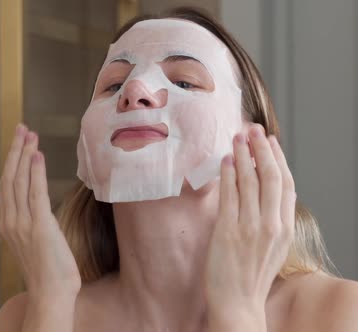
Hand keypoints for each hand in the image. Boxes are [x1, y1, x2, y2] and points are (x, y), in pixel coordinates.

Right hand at [0, 124, 80, 300]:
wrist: (50, 294)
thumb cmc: (47, 271)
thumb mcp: (29, 242)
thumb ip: (22, 221)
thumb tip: (14, 204)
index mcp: (8, 223)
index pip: (7, 185)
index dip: (13, 161)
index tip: (20, 142)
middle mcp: (11, 220)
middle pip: (10, 177)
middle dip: (16, 151)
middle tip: (22, 128)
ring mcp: (22, 223)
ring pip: (19, 181)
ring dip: (24, 155)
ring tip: (30, 135)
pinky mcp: (39, 226)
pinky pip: (34, 193)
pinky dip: (34, 172)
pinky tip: (37, 155)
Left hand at [205, 124, 295, 325]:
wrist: (238, 302)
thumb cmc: (251, 275)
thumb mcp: (274, 246)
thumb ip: (274, 219)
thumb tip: (272, 192)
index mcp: (285, 228)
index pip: (286, 184)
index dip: (278, 159)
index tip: (270, 141)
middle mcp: (272, 225)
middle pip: (271, 177)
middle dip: (262, 149)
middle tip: (253, 129)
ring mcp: (250, 227)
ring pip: (250, 181)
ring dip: (244, 155)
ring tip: (237, 137)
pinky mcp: (228, 231)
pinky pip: (229, 195)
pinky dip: (229, 174)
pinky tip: (225, 160)